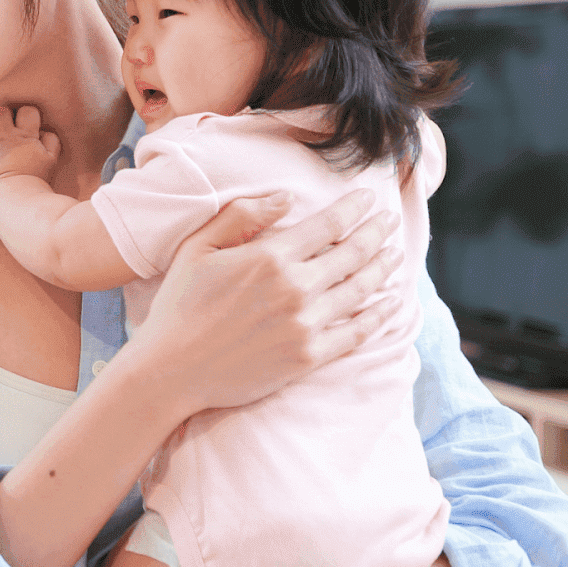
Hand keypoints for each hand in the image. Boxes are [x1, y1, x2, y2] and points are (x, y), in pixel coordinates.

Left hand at [0, 105, 60, 191]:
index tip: (27, 123)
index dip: (28, 115)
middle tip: (7, 126)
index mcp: (24, 135)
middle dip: (4, 115)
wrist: (12, 196)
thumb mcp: (51, 159)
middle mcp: (4, 135)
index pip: (27, 110)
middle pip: (0, 111)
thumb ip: (51, 140)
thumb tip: (43, 131)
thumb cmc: (35, 178)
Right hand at [120, 188, 403, 420]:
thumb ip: (242, 216)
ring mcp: (306, 325)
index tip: (367, 198)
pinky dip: (378, 315)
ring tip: (395, 255)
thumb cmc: (180, 305)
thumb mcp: (198, 248)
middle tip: (389, 222)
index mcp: (270, 257)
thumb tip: (286, 197)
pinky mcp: (309, 356)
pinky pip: (356, 332)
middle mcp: (296, 288)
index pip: (329, 225)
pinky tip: (388, 303)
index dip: (353, 209)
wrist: (173, 369)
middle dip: (376, 233)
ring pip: (361, 290)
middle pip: (353, 254)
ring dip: (383, 268)